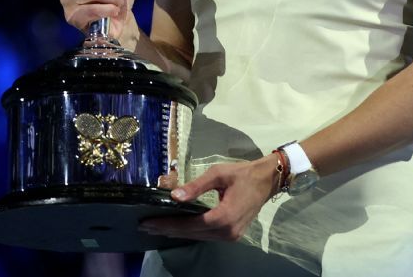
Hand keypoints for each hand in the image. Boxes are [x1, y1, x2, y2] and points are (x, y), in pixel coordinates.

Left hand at [139, 154, 281, 241]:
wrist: (267, 180)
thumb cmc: (243, 174)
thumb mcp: (218, 174)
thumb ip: (196, 186)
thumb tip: (174, 196)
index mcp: (224, 217)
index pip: (189, 224)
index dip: (167, 224)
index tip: (148, 223)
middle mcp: (227, 232)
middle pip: (191, 234)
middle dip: (167, 230)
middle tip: (145, 227)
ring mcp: (231, 236)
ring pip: (198, 237)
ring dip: (177, 233)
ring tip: (156, 228)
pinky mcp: (232, 235)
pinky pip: (206, 236)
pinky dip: (190, 232)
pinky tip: (177, 229)